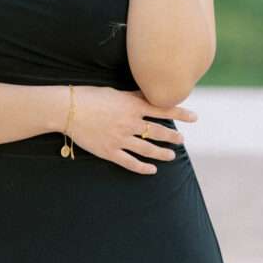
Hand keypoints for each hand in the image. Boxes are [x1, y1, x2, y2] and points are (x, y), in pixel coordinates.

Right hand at [65, 85, 197, 174]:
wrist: (68, 109)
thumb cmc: (90, 96)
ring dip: (162, 153)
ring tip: (171, 156)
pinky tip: (152, 170)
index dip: (180, 114)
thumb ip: (133, 96)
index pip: (162, 110)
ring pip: (147, 149)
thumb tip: (148, 93)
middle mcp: (129, 123)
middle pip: (158, 132)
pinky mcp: (109, 151)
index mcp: (132, 106)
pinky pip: (130, 162)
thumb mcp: (115, 92)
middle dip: (173, 137)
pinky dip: (143, 167)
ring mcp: (120, 138)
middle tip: (182, 140)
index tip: (194, 118)